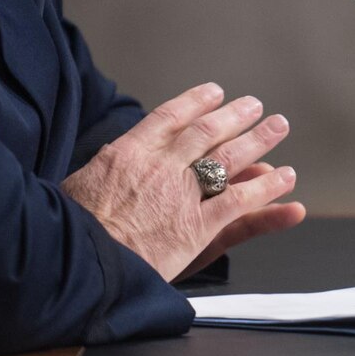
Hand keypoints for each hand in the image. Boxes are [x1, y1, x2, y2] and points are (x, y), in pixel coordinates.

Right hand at [61, 82, 304, 280]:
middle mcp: (161, 166)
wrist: (78, 263)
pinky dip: (266, 187)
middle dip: (234, 116)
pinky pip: (240, 201)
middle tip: (254, 105)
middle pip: (206, 132)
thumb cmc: (70, 230)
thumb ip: (100, 172)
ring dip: (258, 139)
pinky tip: (285, 178)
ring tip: (277, 126)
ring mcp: (181, 194)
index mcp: (128, 153)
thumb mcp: (74, 187)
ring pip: (229, 158)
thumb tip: (103, 162)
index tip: (213, 92)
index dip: (195, 102)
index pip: (168, 117)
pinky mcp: (197, 226)